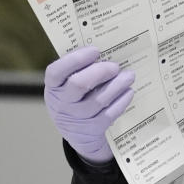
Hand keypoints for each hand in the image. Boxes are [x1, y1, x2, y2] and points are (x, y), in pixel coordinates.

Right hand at [44, 46, 134, 162]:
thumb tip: (104, 54)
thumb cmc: (75, 98)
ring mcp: (76, 117)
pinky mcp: (92, 128)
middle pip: (79, 84)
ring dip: (117, 85)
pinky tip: (128, 92)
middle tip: (115, 66)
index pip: (56, 71)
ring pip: (98, 100)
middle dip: (100, 72)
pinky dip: (121, 101)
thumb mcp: (67, 84)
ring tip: (129, 76)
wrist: (77, 133)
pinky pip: (109, 114)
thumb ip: (79, 69)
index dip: (76, 59)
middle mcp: (62, 103)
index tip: (95, 51)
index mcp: (54, 87)